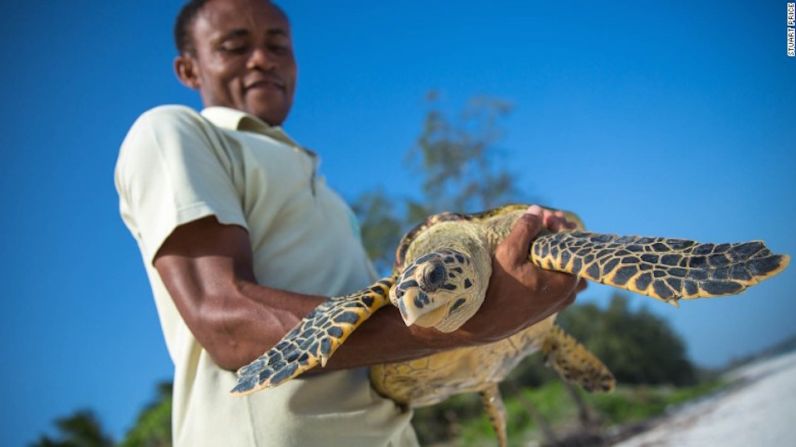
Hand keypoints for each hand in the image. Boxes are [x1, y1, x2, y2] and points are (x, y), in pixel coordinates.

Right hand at [461, 205, 584, 342]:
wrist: (484, 323)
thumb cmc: (497, 289)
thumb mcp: (509, 253)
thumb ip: (525, 229)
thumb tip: (537, 210)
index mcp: (566, 281)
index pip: (573, 244)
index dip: (560, 226)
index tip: (546, 216)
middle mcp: (568, 293)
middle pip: (569, 256)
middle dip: (557, 236)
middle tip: (542, 221)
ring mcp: (560, 301)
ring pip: (563, 268)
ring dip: (552, 251)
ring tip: (538, 237)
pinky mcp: (549, 306)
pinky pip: (556, 279)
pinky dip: (548, 265)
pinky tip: (534, 256)